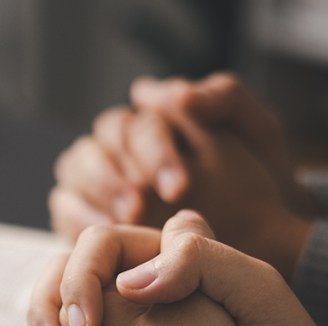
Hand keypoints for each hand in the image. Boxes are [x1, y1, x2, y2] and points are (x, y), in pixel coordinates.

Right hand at [49, 73, 313, 277]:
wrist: (262, 236)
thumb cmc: (262, 184)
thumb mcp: (259, 133)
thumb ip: (223, 97)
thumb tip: (165, 88)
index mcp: (157, 121)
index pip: (137, 122)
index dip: (153, 151)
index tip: (180, 188)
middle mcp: (122, 146)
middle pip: (98, 143)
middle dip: (117, 174)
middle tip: (141, 208)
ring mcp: (99, 180)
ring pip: (74, 168)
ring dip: (96, 191)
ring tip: (125, 220)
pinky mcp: (84, 214)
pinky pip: (64, 204)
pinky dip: (78, 217)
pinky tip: (107, 235)